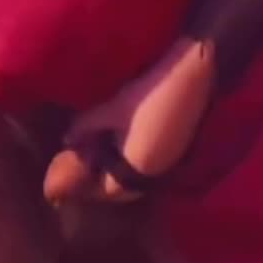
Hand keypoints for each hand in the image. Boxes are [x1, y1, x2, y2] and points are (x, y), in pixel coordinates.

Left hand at [44, 38, 215, 204]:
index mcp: (139, 170)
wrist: (195, 72)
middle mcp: (158, 171)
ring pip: (139, 169)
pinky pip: (153, 157)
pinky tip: (128, 129)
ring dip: (122, 159)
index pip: (106, 190)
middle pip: (125, 183)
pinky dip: (137, 149)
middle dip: (106, 169)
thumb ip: (86, 126)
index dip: (89, 178)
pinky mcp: (181, 144)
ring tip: (106, 137)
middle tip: (89, 148)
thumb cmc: (149, 93)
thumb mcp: (112, 108)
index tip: (77, 159)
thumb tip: (67, 139)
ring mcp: (172, 159)